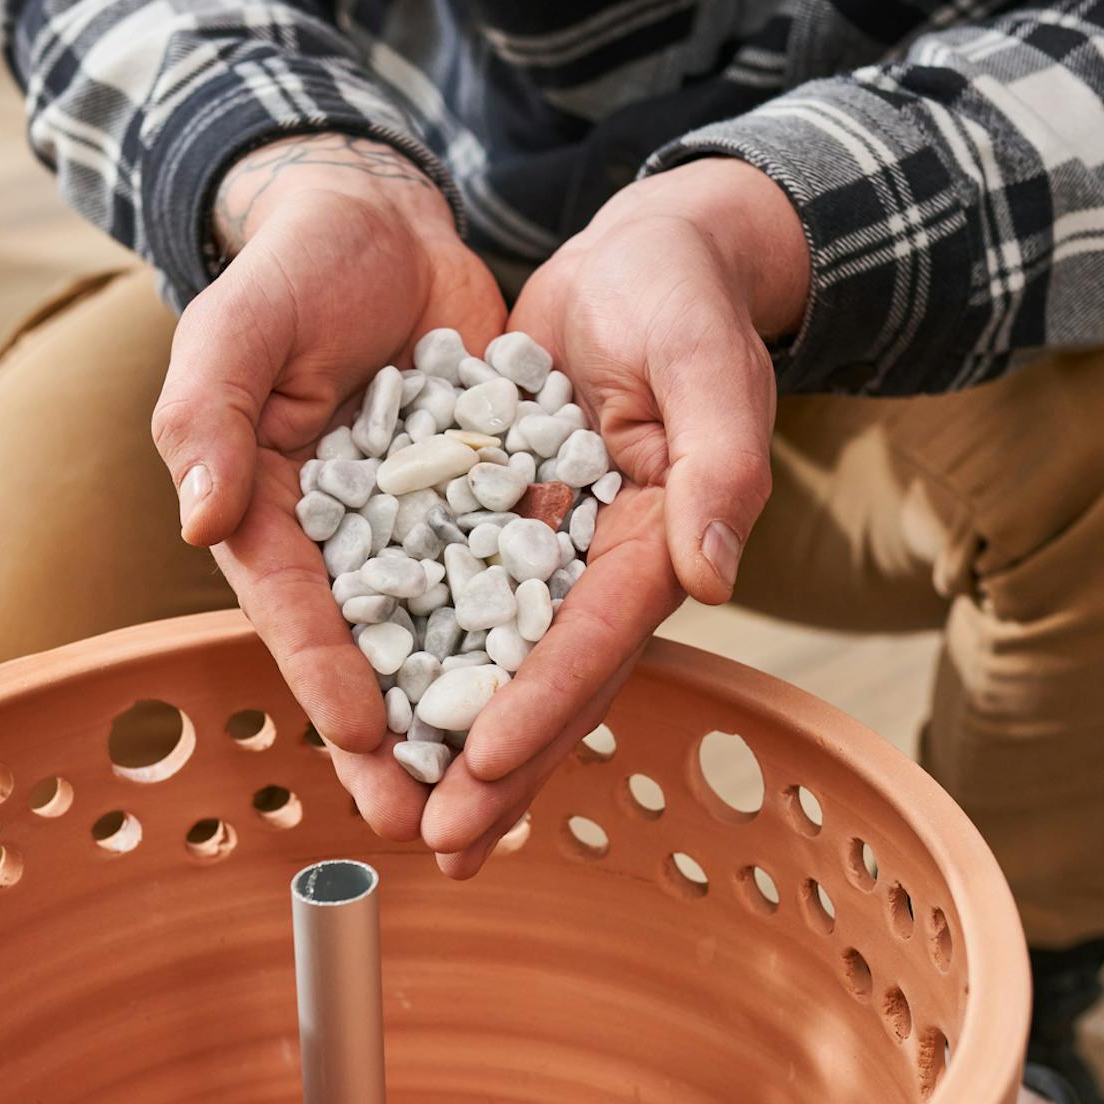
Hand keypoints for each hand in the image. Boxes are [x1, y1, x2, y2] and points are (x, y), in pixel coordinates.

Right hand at [151, 134, 507, 839]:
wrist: (381, 223)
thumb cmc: (292, 270)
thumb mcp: (237, 327)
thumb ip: (210, 415)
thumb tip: (201, 520)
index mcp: (272, 514)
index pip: (296, 609)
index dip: (325, 676)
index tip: (364, 738)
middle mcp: (347, 544)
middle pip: (373, 657)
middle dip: (396, 748)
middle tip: (426, 832)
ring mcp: (420, 534)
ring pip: (448, 643)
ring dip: (468, 724)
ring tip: (498, 803)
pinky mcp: (483, 512)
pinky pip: (511, 586)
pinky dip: (530, 647)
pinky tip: (564, 704)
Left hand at [420, 159, 809, 874]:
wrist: (644, 258)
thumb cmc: (684, 296)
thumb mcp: (707, 362)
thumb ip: (721, 465)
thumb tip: (713, 580)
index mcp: (663, 539)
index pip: (598, 639)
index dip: (544, 705)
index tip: (487, 766)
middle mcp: (608, 566)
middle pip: (549, 681)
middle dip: (498, 768)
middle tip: (440, 845)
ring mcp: (557, 554)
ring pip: (503, 664)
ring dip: (459, 743)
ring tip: (407, 818)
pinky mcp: (509, 527)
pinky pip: (464, 609)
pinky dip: (430, 663)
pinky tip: (383, 718)